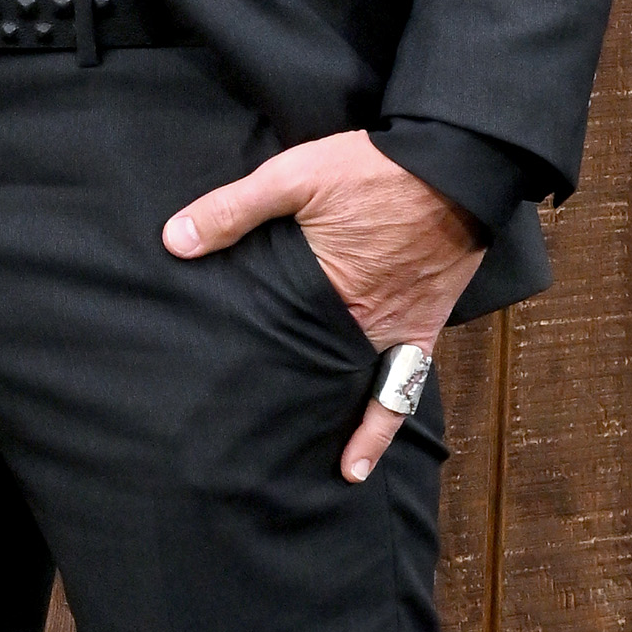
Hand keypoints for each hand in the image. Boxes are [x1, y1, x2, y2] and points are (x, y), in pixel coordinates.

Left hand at [164, 132, 482, 488]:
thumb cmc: (374, 169)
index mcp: (325, 291)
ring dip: (323, 427)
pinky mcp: (425, 326)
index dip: (244, 365)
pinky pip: (405, 390)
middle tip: (242, 445)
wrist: (457, 162)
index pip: (272, 339)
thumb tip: (174, 239)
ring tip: (285, 469)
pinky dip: (380, 427)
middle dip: (279, 404)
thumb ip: (234, 209)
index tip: (212, 401)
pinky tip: (361, 460)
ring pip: (350, 393)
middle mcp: (360, 324)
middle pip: (310, 372)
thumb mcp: (294, 176)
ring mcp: (395, 331)